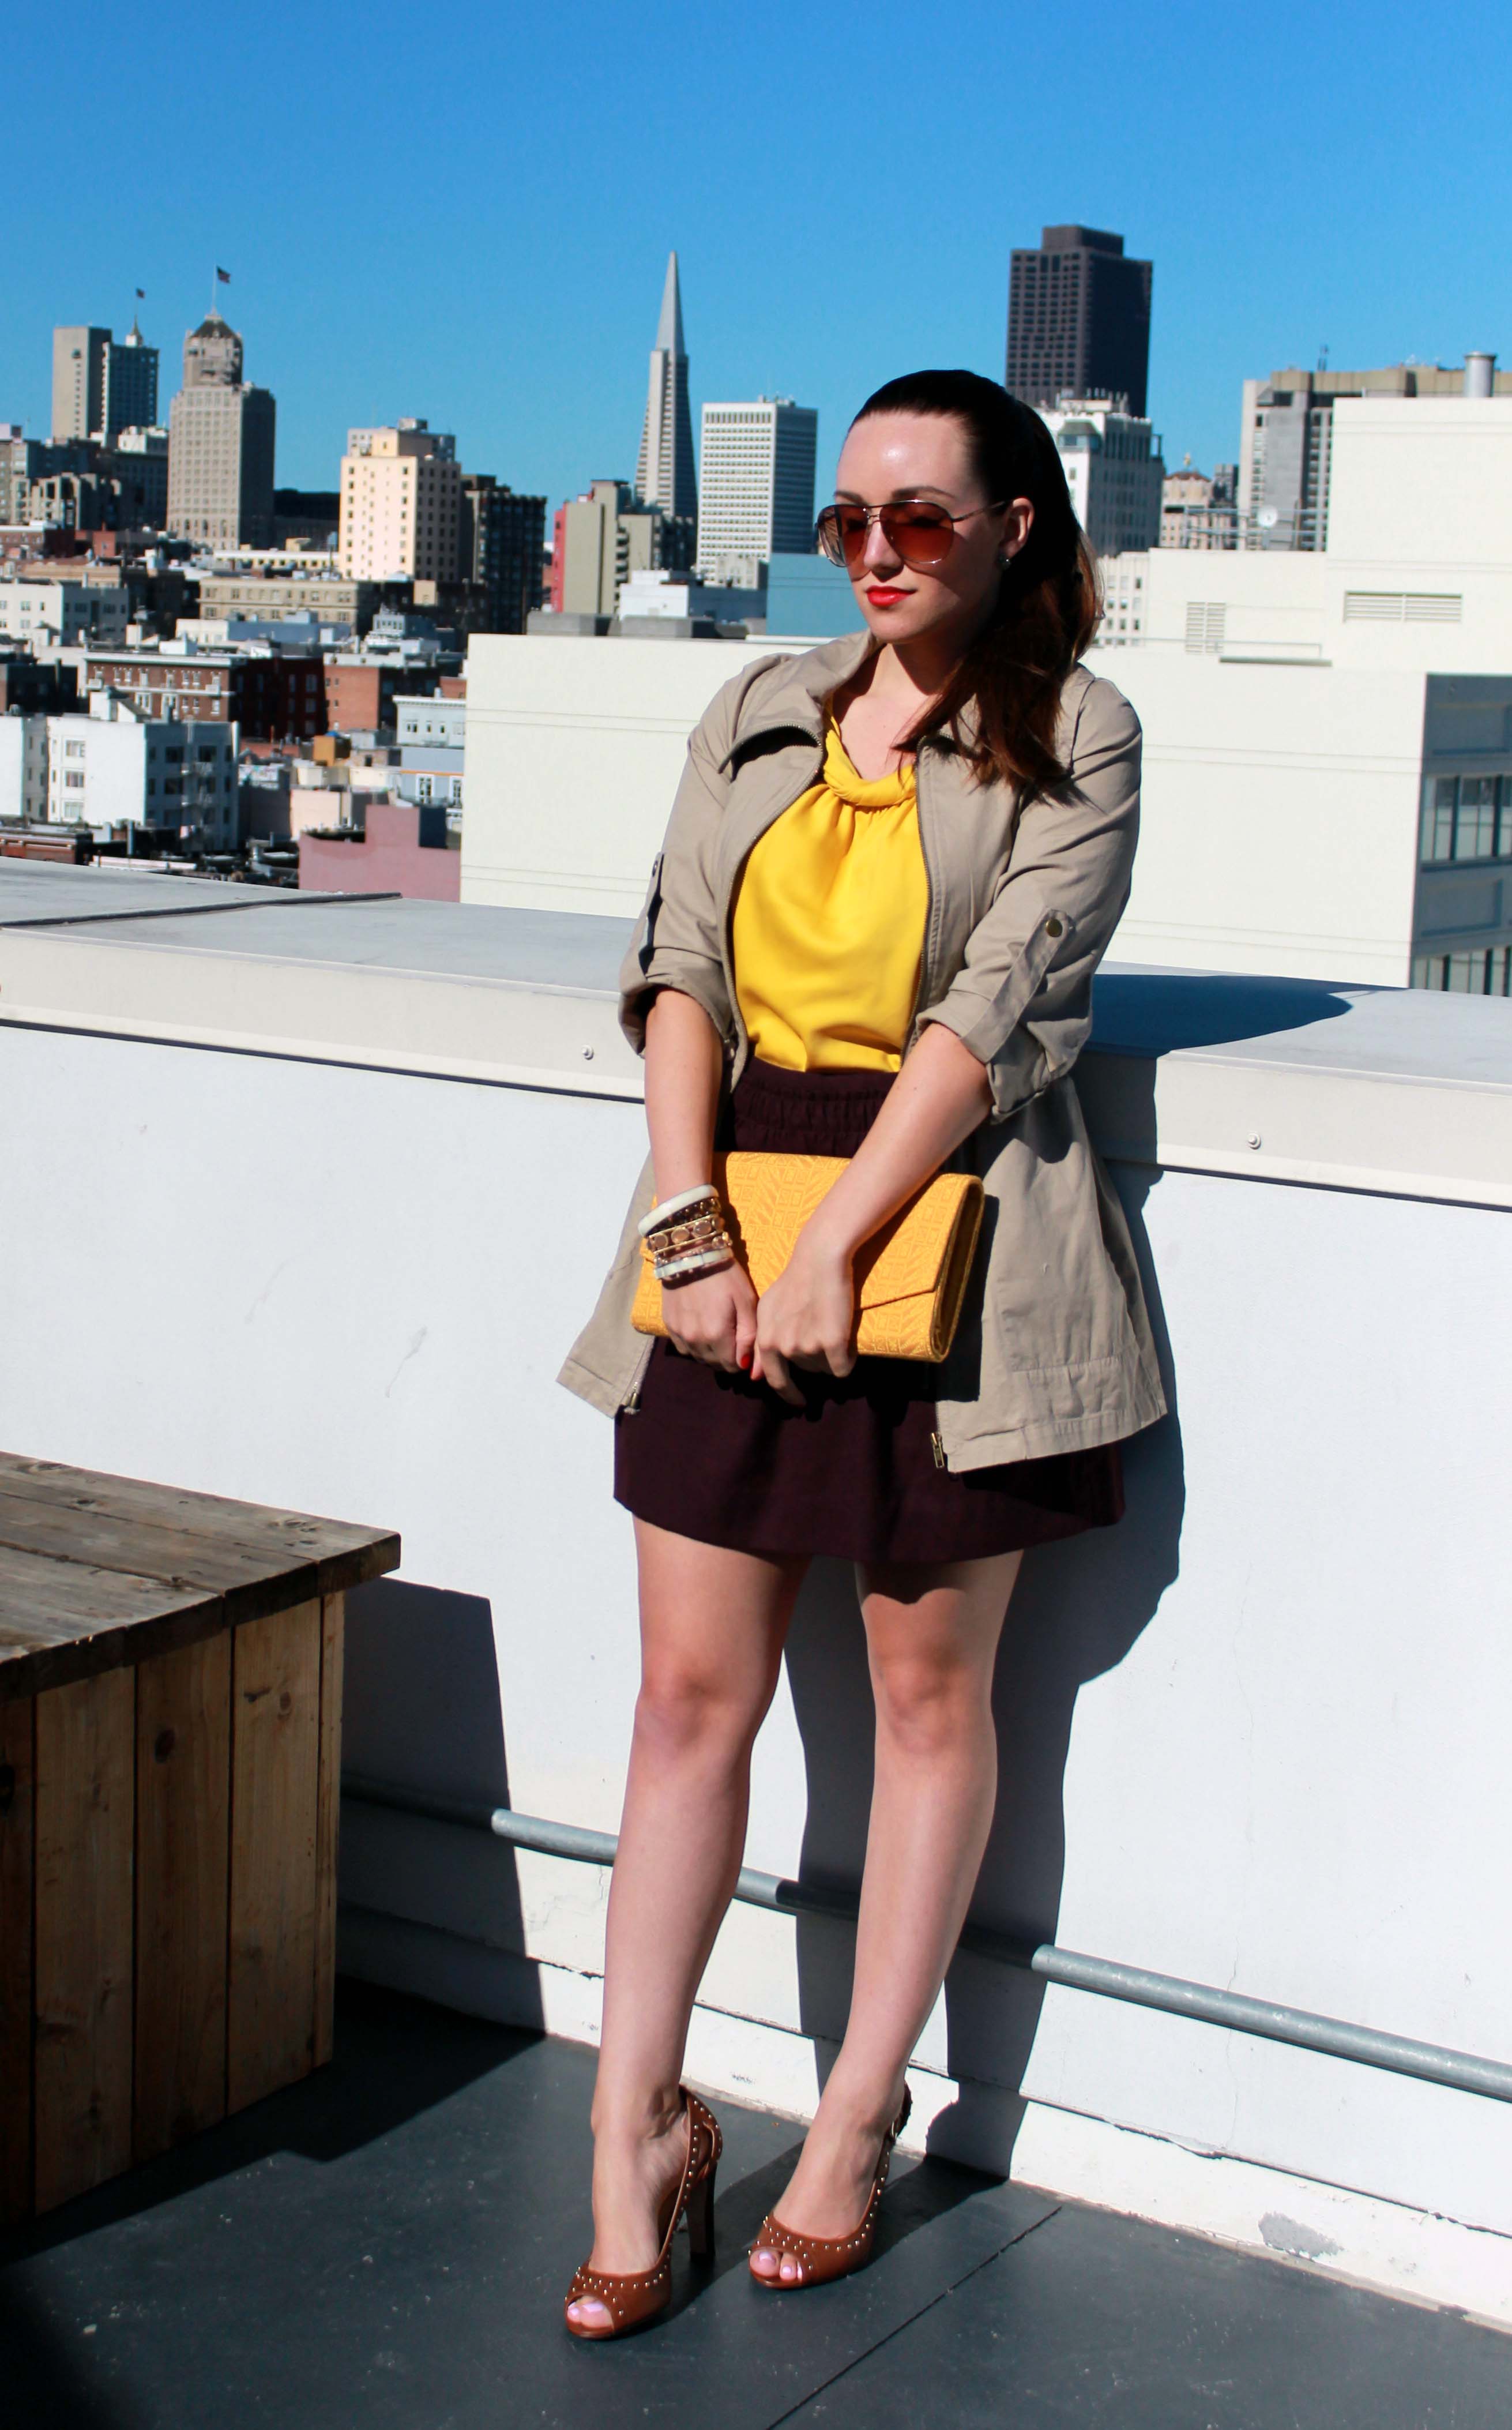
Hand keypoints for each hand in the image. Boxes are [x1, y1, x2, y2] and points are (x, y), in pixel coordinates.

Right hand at [662, 1258, 758, 1372]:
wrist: (691, 1254)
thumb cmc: (725, 1276)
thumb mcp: (746, 1301)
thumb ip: (749, 1336)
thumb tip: (747, 1364)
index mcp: (717, 1335)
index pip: (732, 1366)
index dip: (742, 1359)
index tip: (745, 1345)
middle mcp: (696, 1340)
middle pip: (716, 1364)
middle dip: (727, 1357)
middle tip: (734, 1337)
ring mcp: (680, 1334)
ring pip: (700, 1358)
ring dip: (711, 1353)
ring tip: (718, 1333)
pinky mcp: (669, 1326)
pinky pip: (685, 1349)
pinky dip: (695, 1346)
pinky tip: (702, 1330)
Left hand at [752, 1229, 856, 1406]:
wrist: (819, 1260)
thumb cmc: (795, 1282)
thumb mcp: (767, 1312)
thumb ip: (760, 1344)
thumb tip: (755, 1378)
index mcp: (765, 1341)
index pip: (776, 1381)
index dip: (790, 1395)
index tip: (801, 1403)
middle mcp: (783, 1348)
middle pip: (809, 1372)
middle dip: (818, 1357)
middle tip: (822, 1329)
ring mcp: (806, 1347)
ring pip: (826, 1369)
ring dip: (832, 1354)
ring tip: (830, 1323)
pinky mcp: (832, 1344)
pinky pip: (843, 1368)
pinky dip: (847, 1358)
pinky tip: (845, 1337)